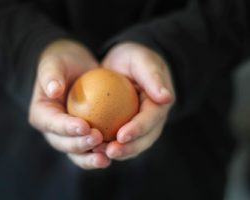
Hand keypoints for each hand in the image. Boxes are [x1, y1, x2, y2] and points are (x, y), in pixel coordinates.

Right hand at [29, 39, 110, 168]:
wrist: (75, 68)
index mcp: (41, 114)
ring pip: (76, 153)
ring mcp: (68, 135)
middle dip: (80, 145)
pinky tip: (116, 151)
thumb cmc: (62, 62)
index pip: (52, 123)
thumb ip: (51, 75)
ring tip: (106, 158)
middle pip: (63, 143)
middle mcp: (52, 129)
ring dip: (90, 157)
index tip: (85, 126)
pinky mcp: (83, 136)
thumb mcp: (54, 62)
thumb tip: (53, 90)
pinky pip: (91, 148)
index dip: (67, 128)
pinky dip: (101, 153)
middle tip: (98, 139)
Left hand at [102, 42, 174, 159]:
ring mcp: (140, 126)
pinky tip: (92, 148)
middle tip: (109, 152)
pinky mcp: (126, 127)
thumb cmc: (134, 59)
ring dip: (118, 152)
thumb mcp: (142, 61)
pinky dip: (107, 146)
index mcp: (160, 104)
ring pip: (132, 145)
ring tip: (98, 154)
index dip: (138, 129)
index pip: (151, 119)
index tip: (122, 136)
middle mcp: (153, 119)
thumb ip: (153, 77)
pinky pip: (118, 141)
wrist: (123, 65)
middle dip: (128, 148)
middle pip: (144, 139)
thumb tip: (166, 98)